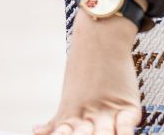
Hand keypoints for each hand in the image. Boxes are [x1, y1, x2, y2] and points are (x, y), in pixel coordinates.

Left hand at [34, 13, 142, 134]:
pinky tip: (122, 134)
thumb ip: (56, 122)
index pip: (61, 133)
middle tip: (80, 134)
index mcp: (70, 114)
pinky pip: (127, 124)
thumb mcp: (68, 100)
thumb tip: (35, 132)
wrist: (100, 39)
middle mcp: (87, 114)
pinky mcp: (129, 106)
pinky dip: (125, 132)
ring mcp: (108, 111)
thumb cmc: (84, 71)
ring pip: (104, 134)